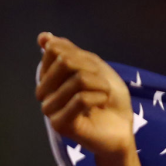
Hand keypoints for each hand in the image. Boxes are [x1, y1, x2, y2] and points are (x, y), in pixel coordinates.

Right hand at [35, 33, 134, 156]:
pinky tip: (102, 104)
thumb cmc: (109, 98)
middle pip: (65, 62)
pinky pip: (80, 99)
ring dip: (100, 85)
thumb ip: (70, 52)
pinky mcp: (59, 123)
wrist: (122, 128)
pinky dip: (99, 97)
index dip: (82, 56)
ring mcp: (49, 108)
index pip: (56, 49)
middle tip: (102, 85)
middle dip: (93, 69)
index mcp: (49, 76)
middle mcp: (44, 91)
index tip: (94, 70)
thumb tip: (43, 37)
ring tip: (104, 96)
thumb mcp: (95, 67)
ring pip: (76, 80)